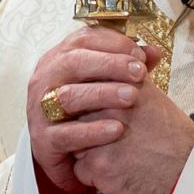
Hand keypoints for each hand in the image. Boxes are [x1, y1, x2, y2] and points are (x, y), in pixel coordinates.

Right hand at [26, 28, 151, 193]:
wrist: (67, 155)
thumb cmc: (91, 110)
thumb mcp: (109, 84)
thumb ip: (129, 67)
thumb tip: (154, 52)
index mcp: (60, 58)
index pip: (83, 38)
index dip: (113, 43)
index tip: (140, 55)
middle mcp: (45, 79)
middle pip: (73, 62)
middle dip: (110, 64)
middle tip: (140, 72)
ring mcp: (39, 109)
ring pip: (68, 96)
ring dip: (103, 94)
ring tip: (132, 97)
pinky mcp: (42, 140)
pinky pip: (66, 134)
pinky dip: (93, 131)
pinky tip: (117, 129)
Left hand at [71, 70, 193, 193]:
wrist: (190, 176)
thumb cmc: (175, 139)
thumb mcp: (156, 100)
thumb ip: (134, 81)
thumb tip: (128, 60)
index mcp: (125, 85)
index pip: (89, 85)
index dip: (94, 101)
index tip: (105, 113)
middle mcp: (110, 105)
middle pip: (77, 111)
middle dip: (87, 125)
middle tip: (113, 138)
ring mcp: (101, 135)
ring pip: (75, 140)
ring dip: (88, 149)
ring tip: (117, 156)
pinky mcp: (98, 165)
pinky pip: (79, 169)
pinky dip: (94, 174)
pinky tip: (117, 173)